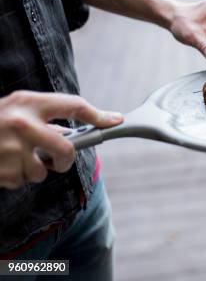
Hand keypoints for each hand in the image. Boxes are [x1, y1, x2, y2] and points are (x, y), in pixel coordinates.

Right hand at [0, 91, 122, 189]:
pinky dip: (17, 176)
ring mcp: (11, 149)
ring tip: (16, 155)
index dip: (98, 115)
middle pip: (66, 150)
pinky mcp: (3, 170)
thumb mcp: (18, 107)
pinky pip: (23, 180)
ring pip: (43, 171)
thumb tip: (76, 133)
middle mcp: (22, 124)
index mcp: (29, 103)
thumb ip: (45, 117)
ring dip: (35, 169)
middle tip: (60, 159)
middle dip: (67, 159)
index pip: (74, 105)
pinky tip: (4, 163)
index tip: (116, 121)